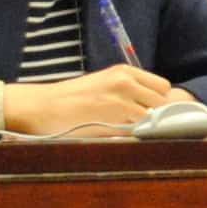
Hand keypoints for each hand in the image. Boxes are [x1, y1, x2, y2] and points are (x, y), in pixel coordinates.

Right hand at [10, 65, 177, 134]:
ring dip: (145, 126)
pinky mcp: (114, 118)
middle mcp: (126, 81)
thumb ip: (128, 91)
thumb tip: (153, 108)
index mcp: (124, 71)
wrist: (43, 106)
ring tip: (127, 130)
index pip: (162, 86)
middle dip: (156, 114)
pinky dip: (134, 135)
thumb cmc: (72, 99)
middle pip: (163, 101)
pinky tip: (120, 135)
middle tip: (140, 124)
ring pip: (153, 117)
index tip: (149, 111)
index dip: (158, 101)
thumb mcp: (104, 84)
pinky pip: (138, 130)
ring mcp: (122, 99)